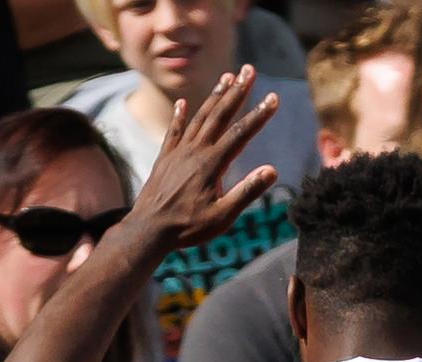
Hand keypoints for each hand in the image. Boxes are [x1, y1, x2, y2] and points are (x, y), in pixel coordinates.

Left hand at [124, 66, 280, 257]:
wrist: (147, 231)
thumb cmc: (187, 228)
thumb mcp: (222, 217)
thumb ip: (246, 192)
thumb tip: (272, 171)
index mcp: (212, 165)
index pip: (241, 133)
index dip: (259, 115)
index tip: (274, 97)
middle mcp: (195, 151)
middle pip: (220, 115)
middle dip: (237, 91)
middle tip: (250, 69)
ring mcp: (178, 152)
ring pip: (199, 117)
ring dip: (215, 96)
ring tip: (227, 77)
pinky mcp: (165, 158)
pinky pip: (174, 131)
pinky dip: (180, 115)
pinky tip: (184, 103)